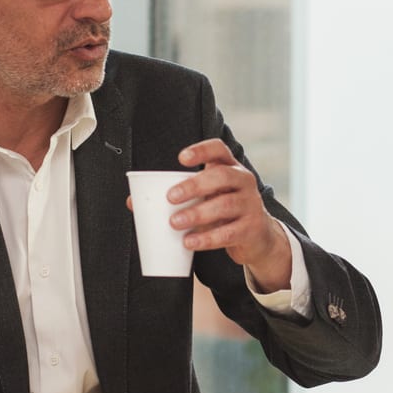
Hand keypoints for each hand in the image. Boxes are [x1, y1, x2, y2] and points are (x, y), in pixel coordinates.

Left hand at [163, 139, 291, 290]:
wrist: (257, 237)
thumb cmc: (225, 212)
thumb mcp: (206, 199)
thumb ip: (177, 198)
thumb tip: (134, 202)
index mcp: (230, 168)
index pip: (219, 150)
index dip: (201, 151)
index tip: (181, 159)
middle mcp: (244, 181)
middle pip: (221, 176)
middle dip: (194, 185)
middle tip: (170, 198)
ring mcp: (251, 204)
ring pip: (225, 205)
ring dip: (198, 213)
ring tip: (175, 223)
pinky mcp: (252, 228)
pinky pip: (229, 232)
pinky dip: (207, 238)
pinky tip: (190, 241)